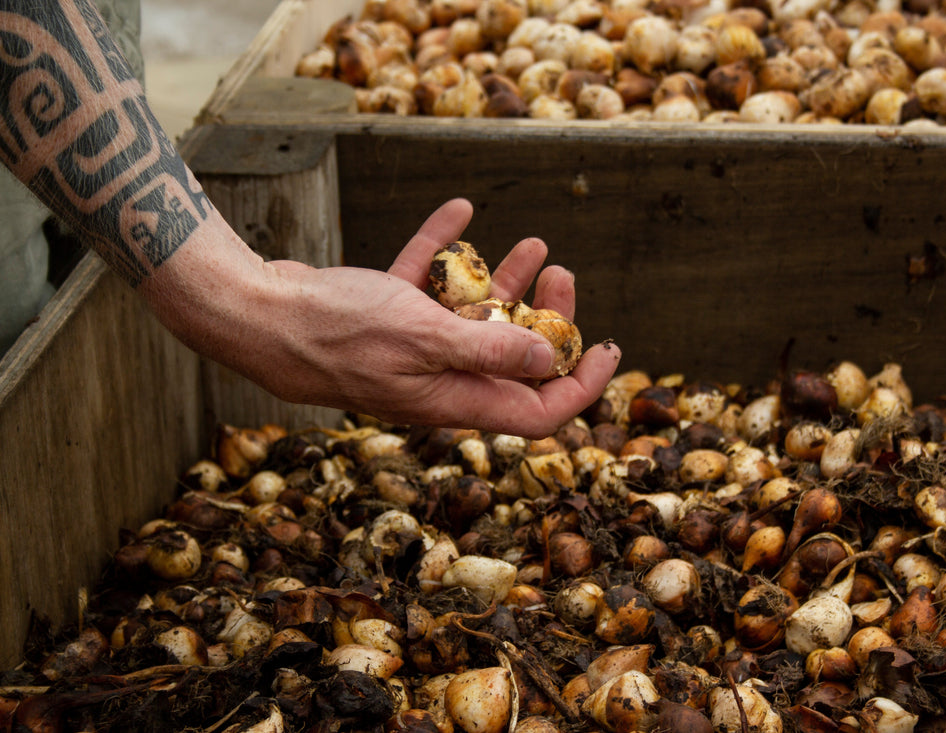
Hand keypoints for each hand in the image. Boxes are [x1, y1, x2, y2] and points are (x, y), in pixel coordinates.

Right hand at [153, 199, 620, 438]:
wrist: (254, 312)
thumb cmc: (334, 330)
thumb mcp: (422, 338)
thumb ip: (488, 353)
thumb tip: (549, 363)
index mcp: (455, 398)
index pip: (538, 410)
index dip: (579, 384)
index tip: (608, 346)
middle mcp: (439, 380)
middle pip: (513, 360)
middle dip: (547, 321)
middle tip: (562, 276)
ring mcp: (411, 349)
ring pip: (476, 320)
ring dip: (509, 284)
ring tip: (535, 244)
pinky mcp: (383, 317)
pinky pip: (428, 283)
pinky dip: (447, 251)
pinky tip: (460, 211)